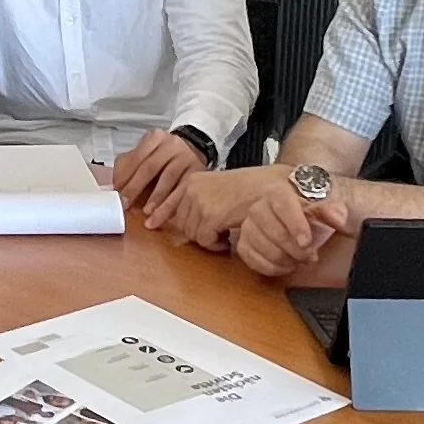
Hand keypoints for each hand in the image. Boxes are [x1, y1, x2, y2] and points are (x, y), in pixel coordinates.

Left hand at [113, 129, 210, 218]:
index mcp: (154, 137)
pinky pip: (183, 188)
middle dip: (136, 188)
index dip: (125, 176)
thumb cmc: (162, 156)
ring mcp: (186, 156)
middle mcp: (171, 144)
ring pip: (169, 178)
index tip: (117, 192)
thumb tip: (115, 186)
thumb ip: (127, 165)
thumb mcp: (144, 153)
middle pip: (150, 167)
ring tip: (146, 213)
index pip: (136, 157)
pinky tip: (165, 213)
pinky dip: (173, 202)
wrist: (193, 150)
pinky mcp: (198, 171)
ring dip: (156, 198)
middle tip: (126, 205)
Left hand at [144, 164, 286, 248]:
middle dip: (197, 231)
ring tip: (225, 233)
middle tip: (216, 232)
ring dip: (208, 238)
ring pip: (192, 234)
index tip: (151, 222)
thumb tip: (175, 216)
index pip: (169, 200)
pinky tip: (227, 238)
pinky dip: (216, 244)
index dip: (161, 213)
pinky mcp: (209, 216)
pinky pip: (205, 240)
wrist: (272, 188)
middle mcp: (192, 189)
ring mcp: (199, 202)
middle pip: (182, 222)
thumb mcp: (218, 188)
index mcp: (192, 180)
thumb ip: (199, 198)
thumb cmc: (251, 190)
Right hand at [231, 189, 351, 277]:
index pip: (283, 205)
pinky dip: (270, 267)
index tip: (307, 242)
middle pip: (272, 230)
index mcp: (279, 195)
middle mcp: (259, 208)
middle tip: (310, 255)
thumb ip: (335, 212)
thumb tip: (338, 217)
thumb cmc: (308, 217)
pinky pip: (250, 258)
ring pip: (261, 246)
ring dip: (283, 259)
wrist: (295, 223)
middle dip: (294, 249)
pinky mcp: (243, 244)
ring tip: (298, 260)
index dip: (295, 225)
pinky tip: (285, 265)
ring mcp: (248, 226)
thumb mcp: (325, 211)